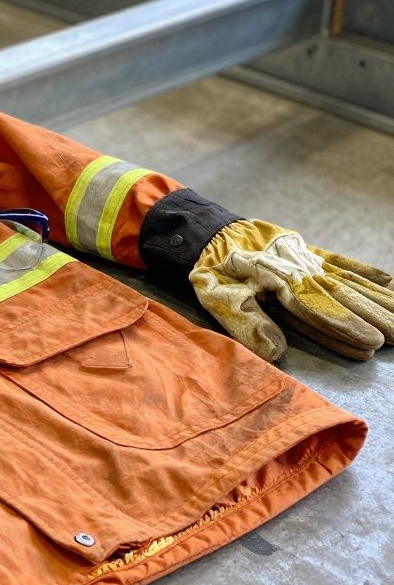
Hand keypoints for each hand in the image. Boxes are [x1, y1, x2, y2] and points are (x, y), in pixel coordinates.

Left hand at [191, 219, 393, 360]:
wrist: (209, 231)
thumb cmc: (212, 269)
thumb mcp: (218, 297)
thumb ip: (247, 323)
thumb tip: (277, 353)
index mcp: (278, 282)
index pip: (317, 309)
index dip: (344, 327)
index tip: (372, 344)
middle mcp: (299, 269)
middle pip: (341, 296)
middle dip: (373, 317)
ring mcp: (305, 259)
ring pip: (348, 282)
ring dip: (376, 300)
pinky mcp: (306, 250)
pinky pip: (341, 261)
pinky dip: (366, 272)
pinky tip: (390, 282)